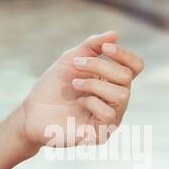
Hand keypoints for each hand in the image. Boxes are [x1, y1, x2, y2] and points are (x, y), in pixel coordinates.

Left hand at [12, 30, 143, 151]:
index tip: (105, 47)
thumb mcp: (71, 59)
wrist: (32, 111)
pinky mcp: (101, 134)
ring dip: (94, 83)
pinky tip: (79, 103)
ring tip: (74, 84)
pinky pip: (109, 114)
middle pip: (126, 77)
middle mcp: (117, 100)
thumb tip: (114, 34)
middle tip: (75, 64)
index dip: (124, 54)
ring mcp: (111, 117)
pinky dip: (92, 102)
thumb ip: (91, 46)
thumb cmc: (53, 87)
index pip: (135, 66)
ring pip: (121, 95)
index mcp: (113, 81)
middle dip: (99, 66)